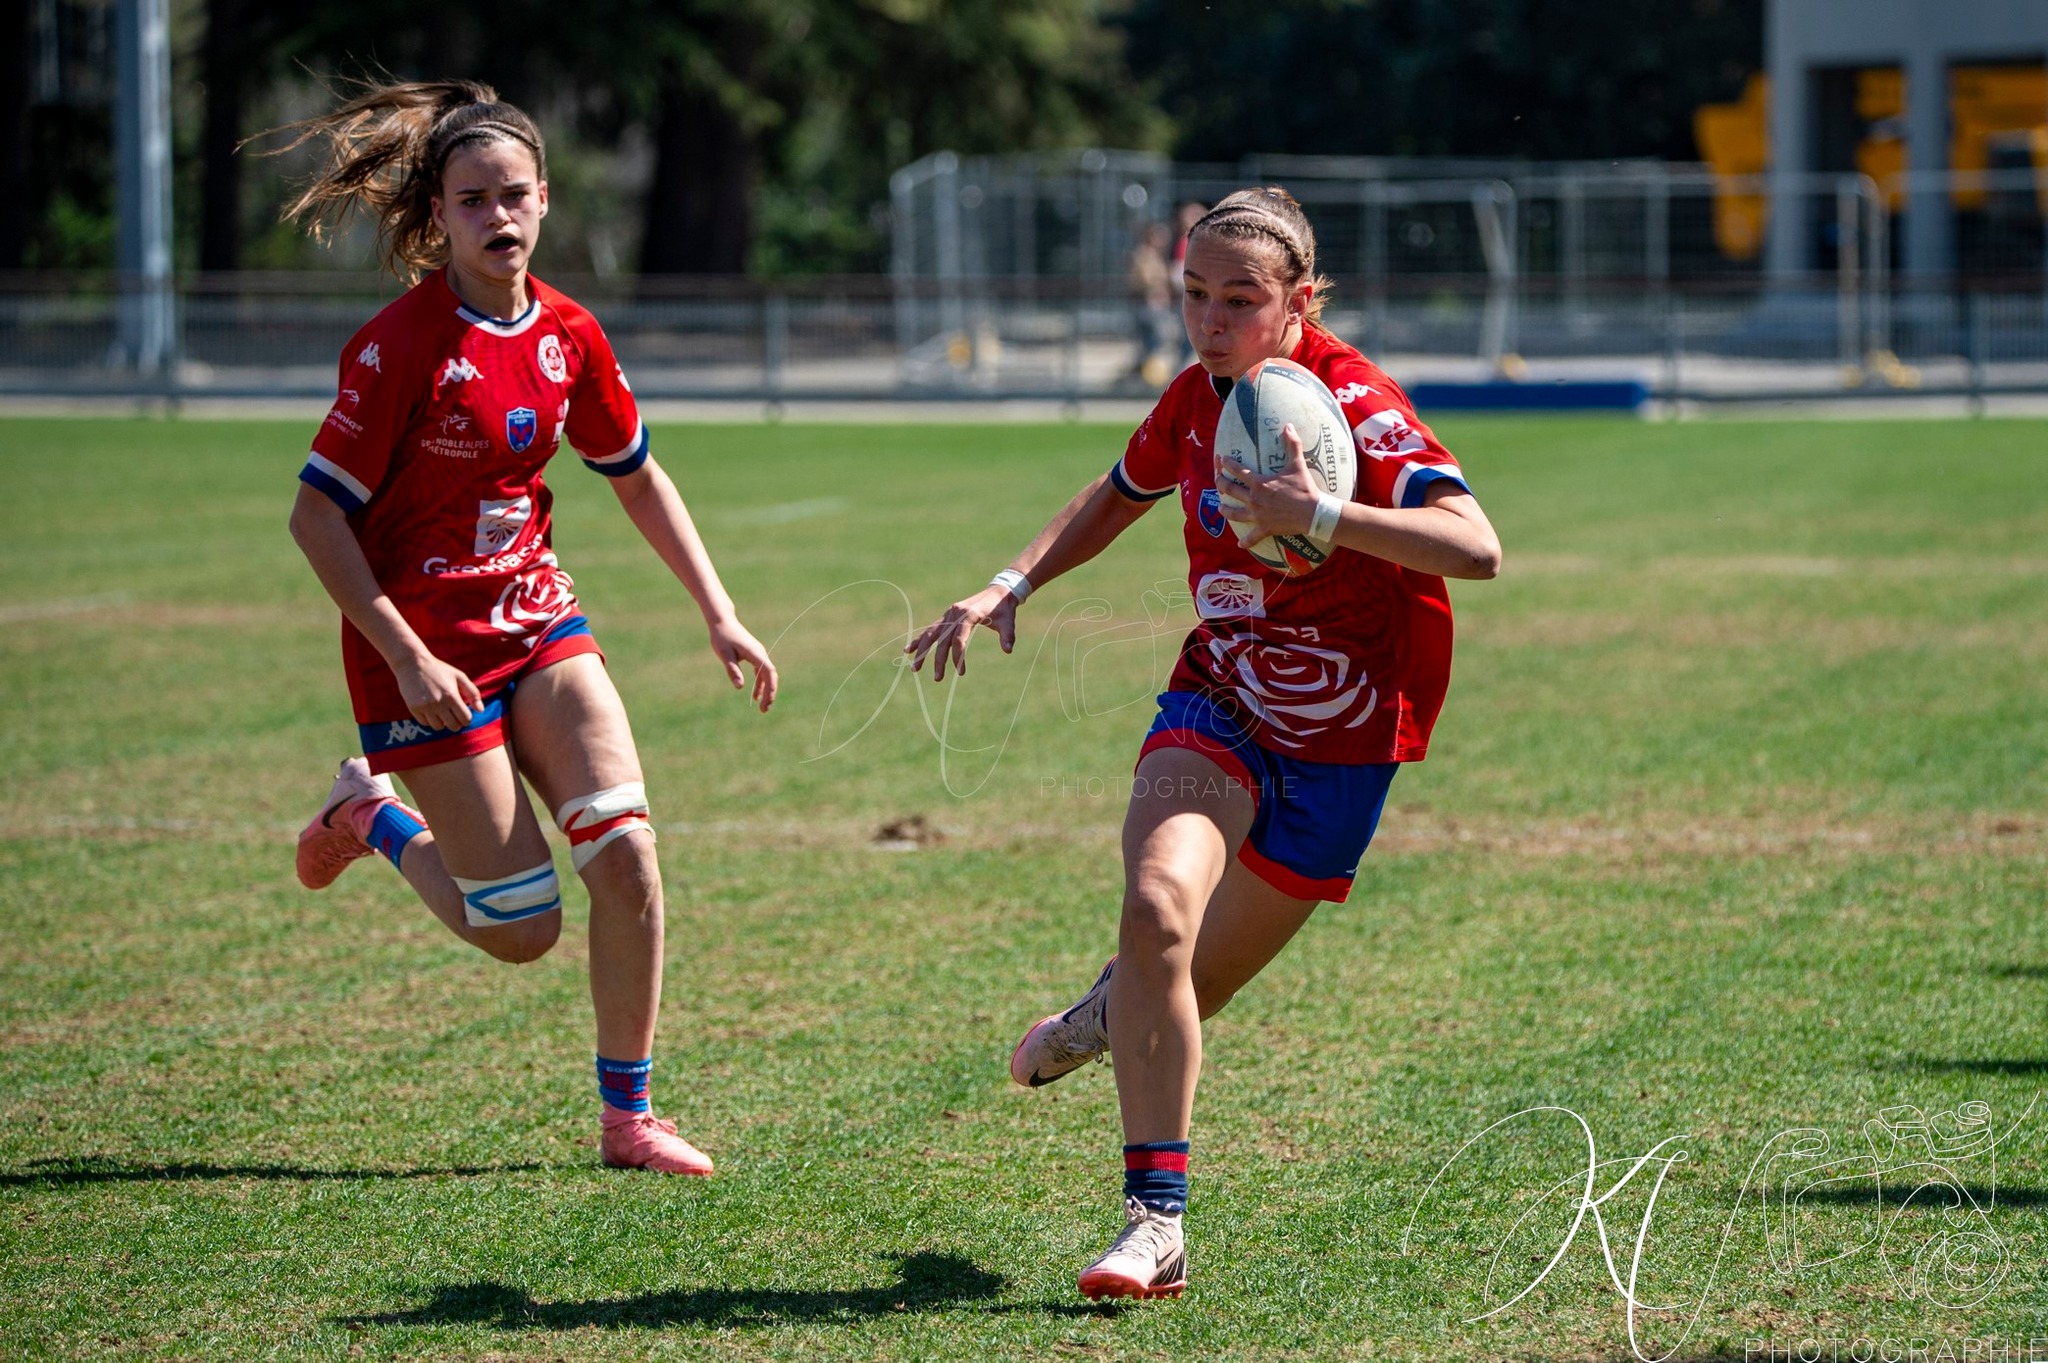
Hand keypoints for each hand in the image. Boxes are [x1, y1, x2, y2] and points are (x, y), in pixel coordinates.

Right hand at [394, 653, 483, 730]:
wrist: (412, 663)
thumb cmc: (439, 669)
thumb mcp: (459, 676)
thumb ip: (473, 693)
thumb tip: (481, 710)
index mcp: (451, 695)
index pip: (465, 719)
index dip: (467, 719)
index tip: (464, 714)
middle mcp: (438, 703)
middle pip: (453, 726)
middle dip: (457, 723)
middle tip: (454, 715)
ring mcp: (425, 707)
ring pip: (439, 727)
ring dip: (442, 723)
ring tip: (442, 713)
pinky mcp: (414, 708)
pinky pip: (425, 724)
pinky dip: (430, 720)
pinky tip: (431, 711)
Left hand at [708, 618, 777, 712]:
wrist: (722, 620)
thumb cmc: (722, 636)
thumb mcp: (724, 654)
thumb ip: (732, 670)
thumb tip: (740, 687)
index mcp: (755, 653)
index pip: (768, 672)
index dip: (770, 688)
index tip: (766, 702)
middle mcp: (760, 653)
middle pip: (771, 676)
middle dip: (770, 693)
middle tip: (764, 709)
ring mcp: (758, 654)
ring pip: (767, 675)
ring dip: (766, 690)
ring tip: (762, 706)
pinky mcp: (754, 655)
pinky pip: (761, 672)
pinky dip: (760, 683)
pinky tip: (755, 695)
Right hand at [904, 583, 1018, 681]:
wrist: (998, 593)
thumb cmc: (1004, 609)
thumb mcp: (1008, 621)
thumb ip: (1008, 636)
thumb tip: (1008, 650)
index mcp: (969, 614)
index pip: (959, 638)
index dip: (958, 656)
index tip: (961, 672)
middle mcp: (955, 613)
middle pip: (942, 639)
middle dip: (939, 660)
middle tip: (938, 678)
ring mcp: (949, 614)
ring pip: (931, 634)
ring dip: (922, 651)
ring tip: (915, 668)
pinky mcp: (946, 616)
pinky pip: (931, 629)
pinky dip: (920, 640)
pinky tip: (909, 650)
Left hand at [1214, 422, 1321, 546]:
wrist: (1312, 512)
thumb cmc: (1304, 488)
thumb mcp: (1297, 464)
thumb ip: (1292, 444)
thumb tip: (1288, 425)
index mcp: (1259, 482)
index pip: (1238, 471)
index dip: (1228, 464)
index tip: (1222, 460)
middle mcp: (1254, 498)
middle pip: (1231, 490)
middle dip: (1221, 484)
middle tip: (1217, 480)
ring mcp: (1257, 515)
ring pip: (1234, 513)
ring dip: (1225, 510)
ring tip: (1220, 507)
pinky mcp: (1264, 528)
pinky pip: (1252, 537)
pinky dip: (1246, 542)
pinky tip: (1240, 544)